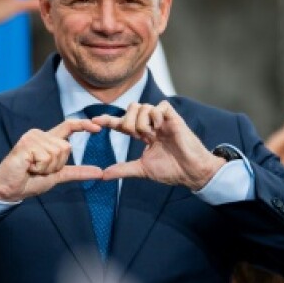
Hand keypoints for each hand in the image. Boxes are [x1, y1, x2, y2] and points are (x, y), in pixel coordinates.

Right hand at [0, 117, 104, 201]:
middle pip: (66, 147)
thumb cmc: (29, 181)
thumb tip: (100, 173)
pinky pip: (46, 157)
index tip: (97, 128)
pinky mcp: (27, 144)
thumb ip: (77, 172)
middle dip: (56, 165)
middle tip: (39, 169)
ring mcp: (33, 137)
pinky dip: (39, 168)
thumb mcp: (57, 176)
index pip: (68, 126)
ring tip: (32, 168)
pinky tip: (28, 167)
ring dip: (46, 168)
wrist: (9, 189)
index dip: (83, 125)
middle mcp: (40, 135)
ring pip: (57, 153)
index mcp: (48, 140)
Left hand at [98, 102, 222, 190]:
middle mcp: (152, 125)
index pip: (123, 123)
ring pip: (142, 107)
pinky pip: (159, 107)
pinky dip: (155, 116)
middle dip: (126, 121)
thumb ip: (122, 169)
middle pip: (131, 108)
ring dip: (140, 121)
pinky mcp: (174, 118)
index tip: (93, 122)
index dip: (109, 121)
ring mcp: (163, 121)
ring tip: (150, 134)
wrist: (190, 173)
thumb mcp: (141, 170)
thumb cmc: (170, 170)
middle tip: (134, 135)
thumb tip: (102, 175)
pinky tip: (159, 128)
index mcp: (144, 134)